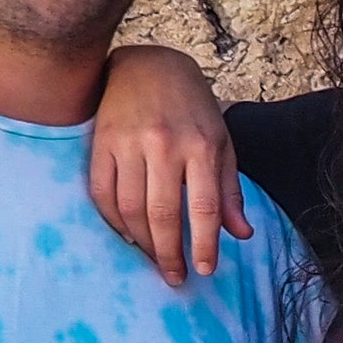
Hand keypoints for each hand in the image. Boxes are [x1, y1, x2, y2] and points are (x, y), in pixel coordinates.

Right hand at [87, 42, 248, 288]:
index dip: (204, 245)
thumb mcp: (221, 144)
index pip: (204, 208)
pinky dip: (113, 221)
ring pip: (130, 208)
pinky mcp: (101, 142)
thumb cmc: (192, 109)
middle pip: (163, 215)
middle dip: (169, 254)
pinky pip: (101, 193)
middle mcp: (164, 145)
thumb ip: (229, 190)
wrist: (148, 65)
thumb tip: (241, 235)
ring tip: (154, 259)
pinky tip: (127, 235)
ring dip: (142, 243)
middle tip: (176, 277)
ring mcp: (128, 143)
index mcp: (200, 147)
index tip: (204, 270)